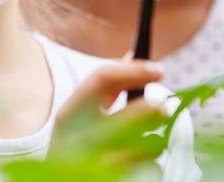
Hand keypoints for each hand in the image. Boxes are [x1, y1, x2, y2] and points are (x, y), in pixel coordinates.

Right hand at [50, 61, 168, 170]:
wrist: (58, 181)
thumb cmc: (77, 142)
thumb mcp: (81, 114)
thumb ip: (107, 87)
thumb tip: (132, 55)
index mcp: (70, 113)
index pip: (103, 78)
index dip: (135, 70)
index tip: (161, 70)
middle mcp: (78, 137)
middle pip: (131, 115)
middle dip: (154, 109)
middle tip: (165, 109)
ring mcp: (93, 163)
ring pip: (144, 145)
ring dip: (155, 141)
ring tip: (153, 141)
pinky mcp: (108, 179)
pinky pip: (147, 169)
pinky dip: (151, 164)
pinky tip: (144, 162)